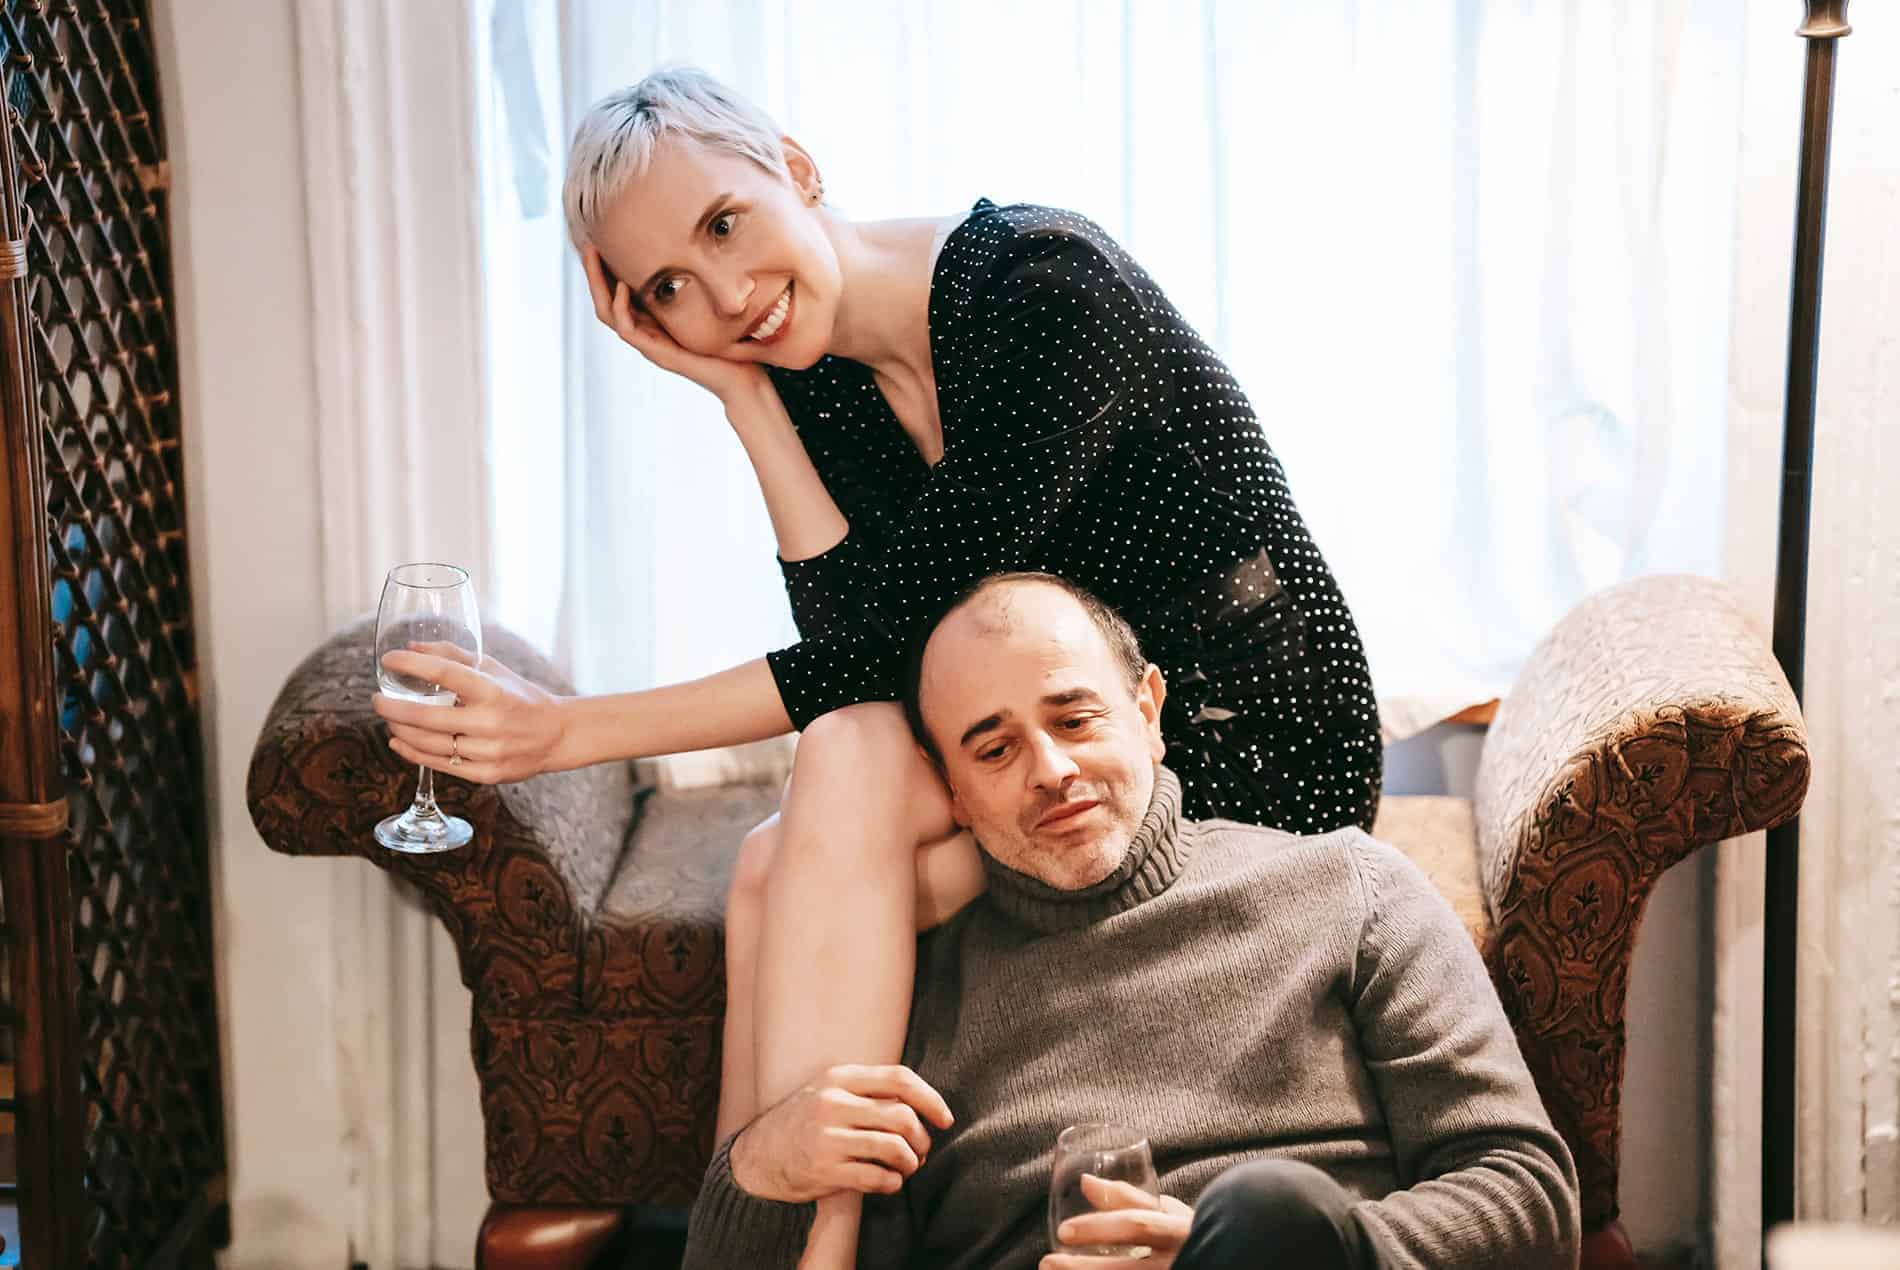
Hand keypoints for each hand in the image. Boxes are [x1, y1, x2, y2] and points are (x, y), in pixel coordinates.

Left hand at [373, 643, 570, 783]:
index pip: (444, 673)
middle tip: (377, 699)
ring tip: (389, 719)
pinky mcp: (486, 774)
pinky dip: (412, 753)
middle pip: (425, 717)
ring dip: (399, 730)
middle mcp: (490, 722)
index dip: (411, 664)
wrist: (557, 734)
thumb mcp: (493, 669)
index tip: (389, 659)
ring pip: (428, 744)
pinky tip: (398, 742)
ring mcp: (488, 752)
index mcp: (493, 690)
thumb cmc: (520, 697)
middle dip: (392, 707)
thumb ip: (453, 656)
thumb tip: (411, 648)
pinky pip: (439, 765)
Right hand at [580, 242, 766, 404]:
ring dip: (598, 284)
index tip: (600, 241)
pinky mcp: (658, 354)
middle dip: (593, 273)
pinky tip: (622, 286)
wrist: (742, 378)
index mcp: (652, 321)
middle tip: (587, 244)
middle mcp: (645, 333)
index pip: (615, 293)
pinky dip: (621, 307)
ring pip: (608, 314)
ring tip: (594, 257)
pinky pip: (627, 330)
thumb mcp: (708, 305)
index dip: (605, 270)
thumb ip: (696, 285)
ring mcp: (649, 344)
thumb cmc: (727, 343)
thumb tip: (698, 250)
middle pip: (604, 301)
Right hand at [729, 1064, 954, 1203]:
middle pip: (902, 1116)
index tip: (945, 1119)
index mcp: (840, 1078)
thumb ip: (868, 1090)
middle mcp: (834, 1103)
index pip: (899, 1079)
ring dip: (911, 1162)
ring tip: (908, 1166)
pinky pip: (876, 1178)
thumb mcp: (830, 1090)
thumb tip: (923, 1104)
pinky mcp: (825, 1170)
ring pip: (894, 1147)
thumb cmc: (805, 1121)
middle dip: (922, 1138)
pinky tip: (890, 1182)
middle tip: (922, 1150)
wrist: (759, 1155)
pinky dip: (893, 1182)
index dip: (931, 1098)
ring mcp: (828, 1137)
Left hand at [1041, 1174, 1193, 1269]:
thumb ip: (1127, 1197)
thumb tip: (1085, 1180)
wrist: (1226, 1261)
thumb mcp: (1167, 1213)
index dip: (1098, 1227)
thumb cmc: (1188, 1237)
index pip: (1138, 1225)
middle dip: (1082, 1268)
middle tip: (1047, 1263)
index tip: (1063, 1231)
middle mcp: (1180, 1259)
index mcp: (1180, 1231)